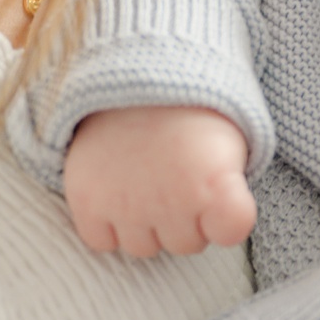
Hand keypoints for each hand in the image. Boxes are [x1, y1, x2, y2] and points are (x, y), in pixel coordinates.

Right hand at [61, 106, 254, 256]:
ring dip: (145, 223)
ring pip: (144, 247)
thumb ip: (230, 191)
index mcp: (216, 185)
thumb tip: (217, 226)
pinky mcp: (88, 202)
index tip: (218, 191)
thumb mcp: (228, 142)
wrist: (131, 72)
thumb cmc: (188, 113)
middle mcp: (174, 201)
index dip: (225, 216)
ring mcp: (128, 205)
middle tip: (176, 177)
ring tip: (145, 182)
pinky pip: (101, 241)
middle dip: (184, 218)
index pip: (231, 232)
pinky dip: (105, 224)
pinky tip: (115, 193)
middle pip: (186, 244)